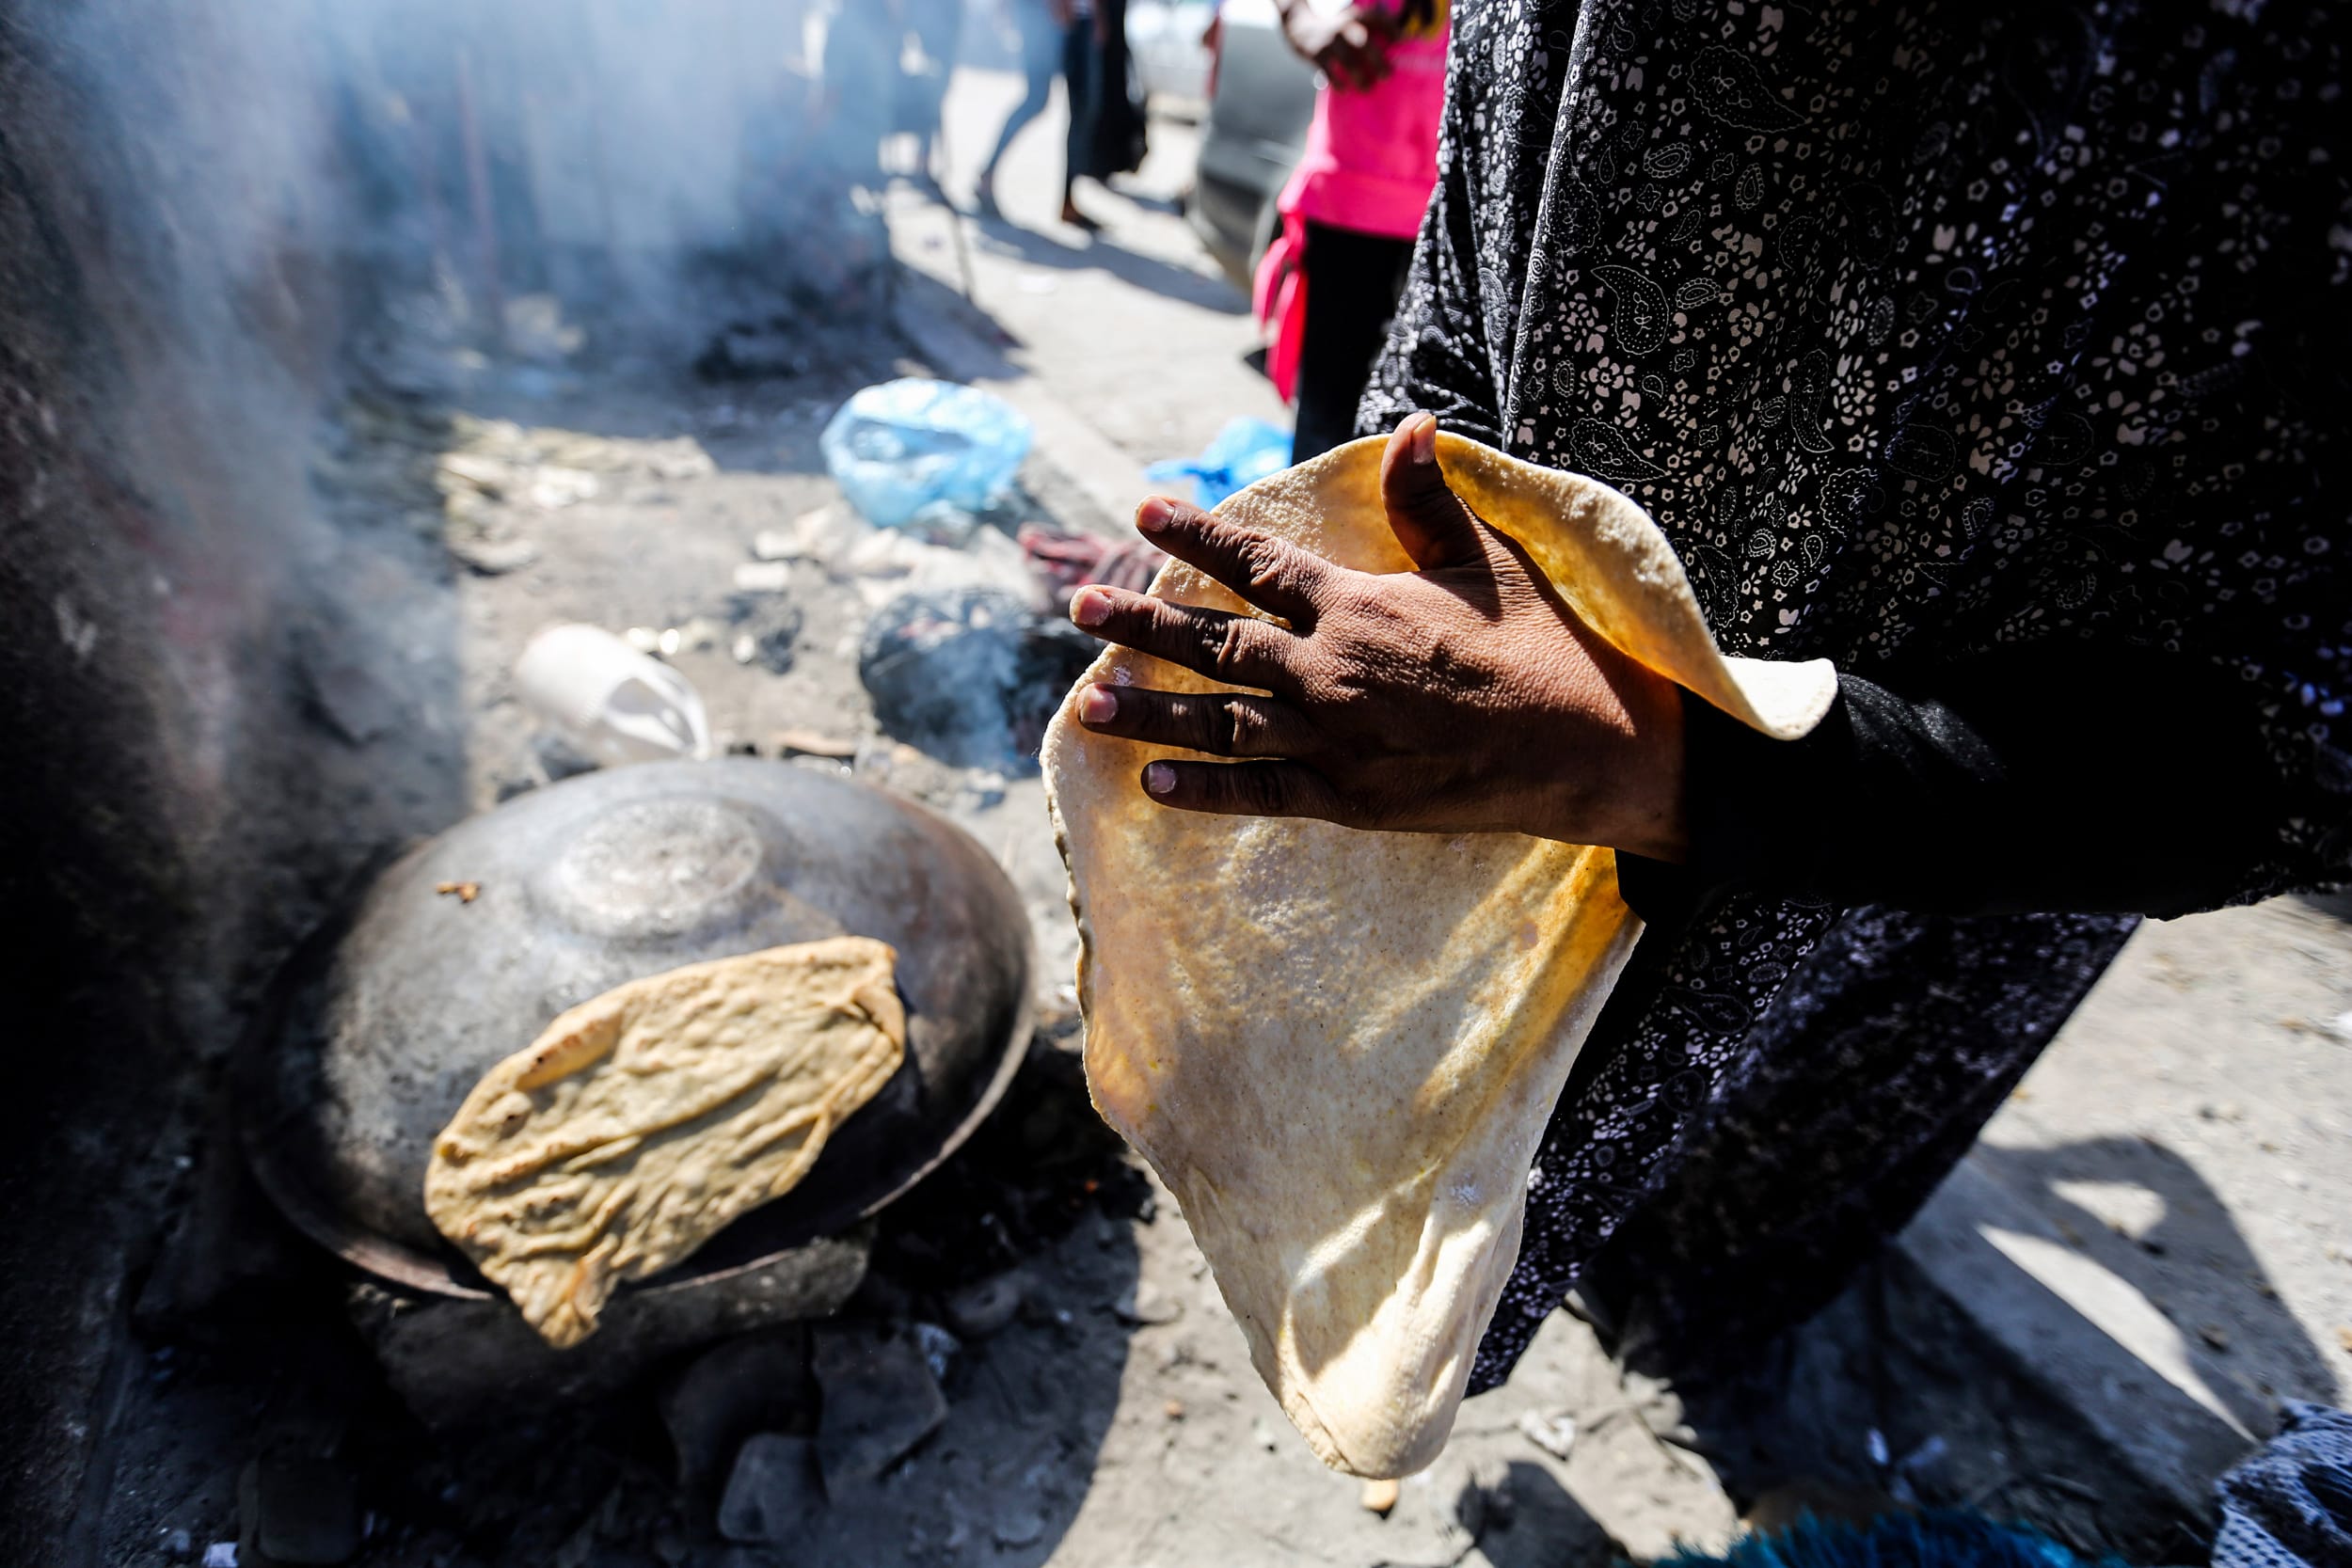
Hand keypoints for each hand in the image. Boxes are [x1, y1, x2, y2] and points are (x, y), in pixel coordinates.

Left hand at [1068, 414, 1690, 859]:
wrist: (1588, 748)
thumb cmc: (1541, 646)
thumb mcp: (1485, 561)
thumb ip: (1429, 502)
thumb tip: (1411, 425)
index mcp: (1357, 603)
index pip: (1255, 562)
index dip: (1196, 537)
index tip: (1143, 513)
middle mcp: (1329, 670)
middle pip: (1213, 641)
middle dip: (1139, 624)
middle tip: (1078, 608)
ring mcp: (1333, 739)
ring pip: (1219, 720)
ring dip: (1148, 712)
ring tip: (1085, 704)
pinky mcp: (1349, 800)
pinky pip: (1261, 793)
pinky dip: (1205, 791)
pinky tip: (1153, 786)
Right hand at [1277, 1, 1395, 89]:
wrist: (1299, 25)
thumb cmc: (1333, 29)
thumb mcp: (1349, 21)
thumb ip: (1368, 31)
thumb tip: (1396, 47)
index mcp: (1354, 18)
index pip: (1376, 19)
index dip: (1390, 27)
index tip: (1401, 39)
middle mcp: (1343, 28)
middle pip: (1363, 42)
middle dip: (1377, 59)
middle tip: (1387, 75)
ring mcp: (1329, 41)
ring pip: (1347, 60)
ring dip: (1359, 75)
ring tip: (1367, 88)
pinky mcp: (1315, 54)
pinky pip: (1328, 70)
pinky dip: (1337, 81)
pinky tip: (1344, 89)